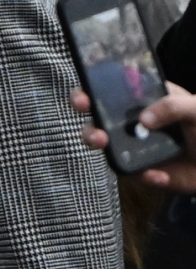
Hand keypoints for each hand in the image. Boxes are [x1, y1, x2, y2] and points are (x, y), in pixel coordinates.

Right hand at [72, 83, 195, 191]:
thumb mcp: (195, 108)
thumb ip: (172, 105)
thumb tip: (144, 120)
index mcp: (142, 100)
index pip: (108, 92)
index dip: (89, 93)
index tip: (84, 99)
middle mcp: (132, 123)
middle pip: (98, 123)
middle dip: (91, 130)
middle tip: (98, 135)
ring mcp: (134, 147)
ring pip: (108, 150)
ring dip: (106, 152)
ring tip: (112, 152)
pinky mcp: (143, 170)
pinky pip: (135, 174)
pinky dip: (146, 176)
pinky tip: (160, 174)